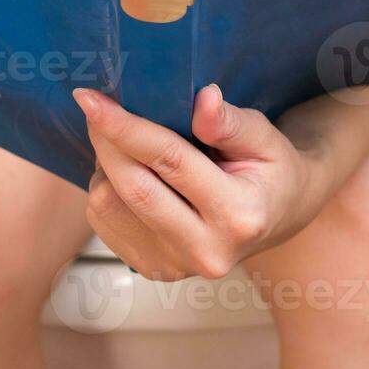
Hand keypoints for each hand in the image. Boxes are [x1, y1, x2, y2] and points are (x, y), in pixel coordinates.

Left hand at [74, 84, 325, 279]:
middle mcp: (205, 250)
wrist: (278, 217)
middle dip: (105, 140)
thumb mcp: (265, 139)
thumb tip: (202, 98)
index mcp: (238, 215)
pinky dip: (108, 188)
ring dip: (106, 166)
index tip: (90, 98)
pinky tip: (134, 176)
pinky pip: (104, 222)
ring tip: (132, 147)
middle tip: (96, 106)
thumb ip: (230, 122)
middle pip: (132, 188)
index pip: (169, 161)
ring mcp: (176, 266)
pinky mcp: (152, 270)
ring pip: (108, 206)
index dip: (125, 126)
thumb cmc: (270, 171)